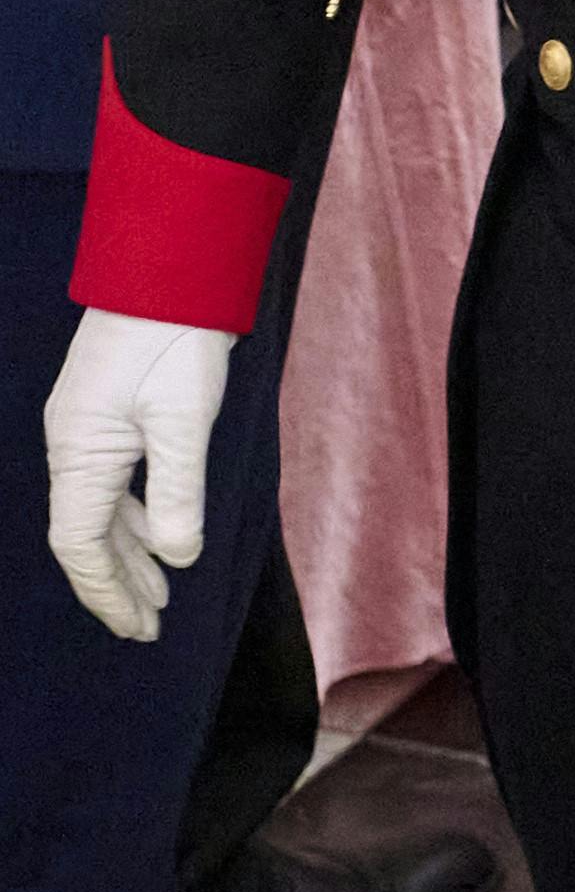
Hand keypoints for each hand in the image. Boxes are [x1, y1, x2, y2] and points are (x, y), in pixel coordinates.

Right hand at [45, 312, 231, 643]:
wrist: (169, 265)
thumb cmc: (175, 338)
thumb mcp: (184, 419)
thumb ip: (178, 491)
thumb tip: (179, 556)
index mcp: (78, 455)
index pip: (81, 546)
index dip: (108, 590)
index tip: (137, 626)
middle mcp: (72, 448)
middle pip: (87, 535)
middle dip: (118, 583)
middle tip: (149, 625)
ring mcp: (87, 428)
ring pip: (100, 510)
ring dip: (129, 551)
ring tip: (160, 590)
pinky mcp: (108, 412)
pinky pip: (113, 482)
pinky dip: (135, 514)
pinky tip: (161, 530)